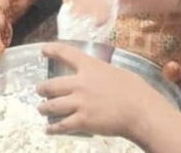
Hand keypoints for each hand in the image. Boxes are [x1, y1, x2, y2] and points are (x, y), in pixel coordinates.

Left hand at [36, 42, 154, 137]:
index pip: (66, 53)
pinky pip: (61, 125)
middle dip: (42, 89)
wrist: (141, 111)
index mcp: (90, 66)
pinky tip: (49, 129)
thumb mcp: (117, 73)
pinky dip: (53, 128)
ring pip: (51, 106)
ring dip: (43, 108)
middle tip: (39, 90)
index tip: (43, 50)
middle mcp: (80, 83)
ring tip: (41, 109)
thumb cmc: (135, 90)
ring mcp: (79, 103)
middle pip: (51, 85)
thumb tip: (100, 78)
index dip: (52, 50)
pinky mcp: (82, 121)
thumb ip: (102, 74)